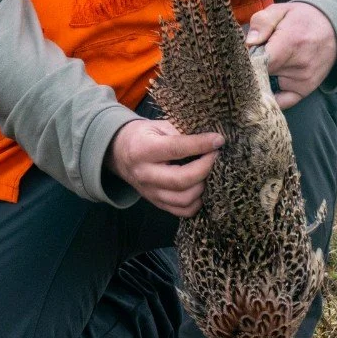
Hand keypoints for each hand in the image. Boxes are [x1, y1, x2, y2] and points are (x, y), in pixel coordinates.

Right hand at [108, 118, 223, 217]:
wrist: (118, 153)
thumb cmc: (142, 136)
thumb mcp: (157, 126)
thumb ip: (180, 133)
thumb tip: (209, 141)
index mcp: (143, 150)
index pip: (176, 149)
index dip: (201, 145)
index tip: (218, 140)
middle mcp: (145, 174)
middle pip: (181, 179)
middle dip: (205, 168)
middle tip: (215, 156)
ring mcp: (150, 192)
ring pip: (184, 199)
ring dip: (202, 186)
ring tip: (207, 172)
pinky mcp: (156, 203)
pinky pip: (181, 211)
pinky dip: (196, 202)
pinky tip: (200, 187)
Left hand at [246, 1, 336, 109]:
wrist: (334, 28)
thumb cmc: (301, 18)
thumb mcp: (280, 10)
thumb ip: (262, 22)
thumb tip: (249, 42)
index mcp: (290, 42)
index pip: (258, 62)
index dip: (245, 60)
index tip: (239, 56)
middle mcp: (299, 65)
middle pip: (261, 74)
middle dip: (252, 67)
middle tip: (252, 57)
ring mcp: (304, 80)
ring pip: (268, 85)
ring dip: (262, 77)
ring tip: (268, 63)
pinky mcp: (306, 89)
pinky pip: (282, 102)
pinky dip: (272, 96)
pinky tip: (267, 85)